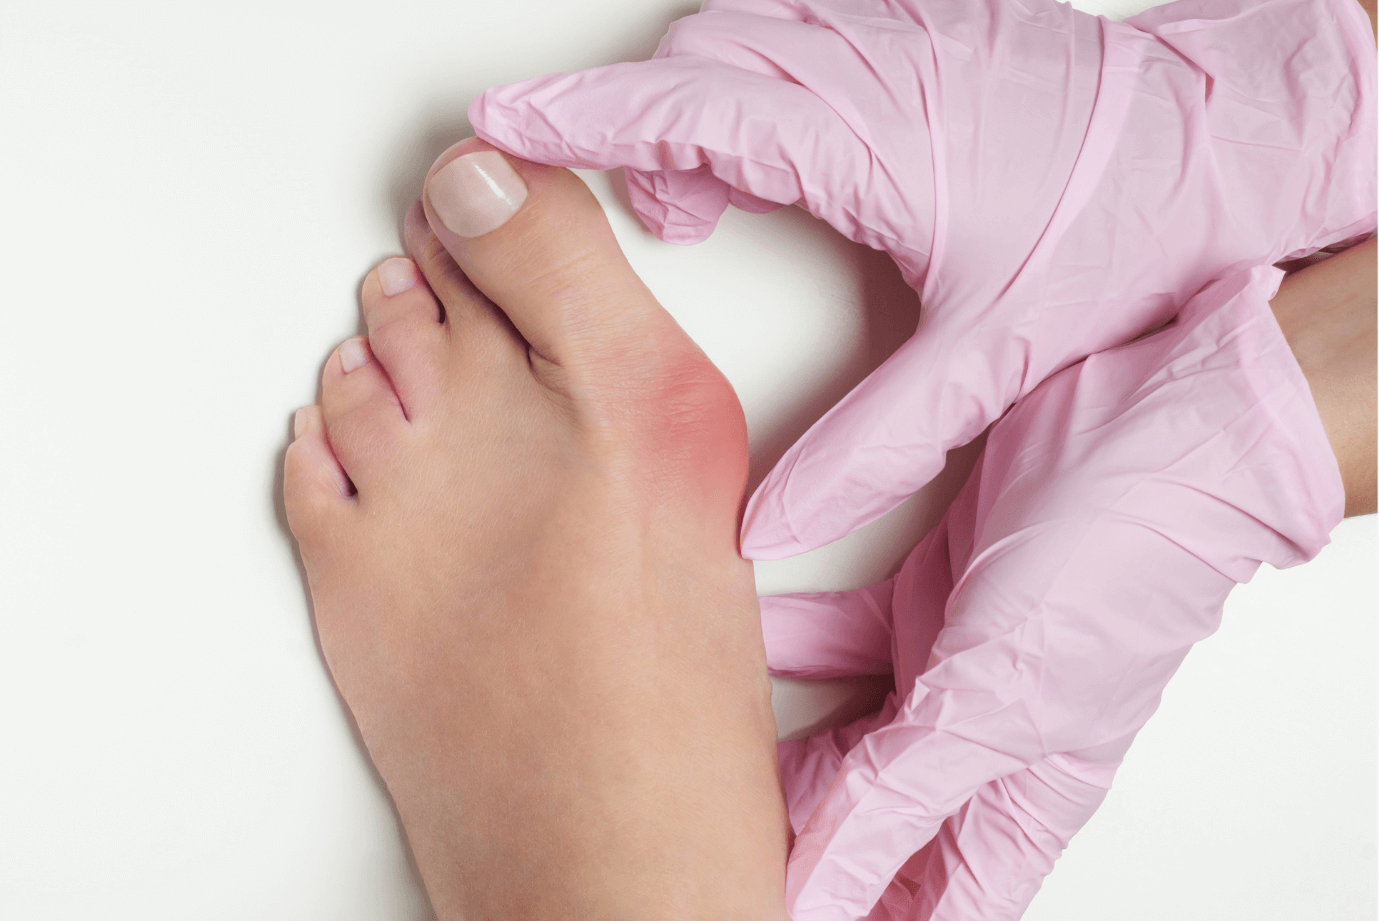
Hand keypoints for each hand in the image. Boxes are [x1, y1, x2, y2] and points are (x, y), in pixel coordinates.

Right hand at [466, 0, 1373, 558]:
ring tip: (689, 196)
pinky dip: (754, 91)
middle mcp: (873, 70)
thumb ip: (873, 440)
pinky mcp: (925, 43)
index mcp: (867, 137)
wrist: (1239, 148)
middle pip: (700, 66)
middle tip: (612, 207)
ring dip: (696, 109)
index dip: (581, 120)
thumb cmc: (1130, 226)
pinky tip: (772, 153)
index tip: (497, 128)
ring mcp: (898, 42)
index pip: (687, 109)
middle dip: (634, 127)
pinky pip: (799, 43)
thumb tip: (777, 516)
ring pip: (746, 48)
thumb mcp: (988, 354)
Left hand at [759, 264, 1343, 917]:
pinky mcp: (925, 582)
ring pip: (842, 728)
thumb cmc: (1130, 565)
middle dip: (793, 830)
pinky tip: (729, 638)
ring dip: (774, 737)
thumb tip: (824, 889)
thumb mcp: (998, 705)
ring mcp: (949, 655)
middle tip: (709, 831)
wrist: (1159, 410)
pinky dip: (782, 633)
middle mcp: (980, 731)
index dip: (850, 911)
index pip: (924, 898)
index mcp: (1016, 792)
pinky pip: (832, 627)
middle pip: (866, 819)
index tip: (753, 908)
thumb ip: (899, 798)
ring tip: (698, 748)